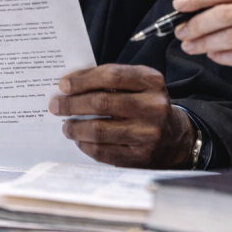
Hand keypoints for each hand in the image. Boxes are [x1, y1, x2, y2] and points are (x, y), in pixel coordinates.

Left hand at [48, 64, 194, 167]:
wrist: (176, 138)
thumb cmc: (147, 106)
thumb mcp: (139, 85)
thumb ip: (111, 82)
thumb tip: (71, 86)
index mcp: (152, 82)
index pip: (111, 75)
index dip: (83, 79)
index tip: (64, 84)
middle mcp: (153, 107)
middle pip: (102, 102)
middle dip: (72, 104)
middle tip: (56, 105)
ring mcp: (149, 133)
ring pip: (99, 130)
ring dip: (75, 127)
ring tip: (66, 125)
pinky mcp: (141, 157)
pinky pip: (103, 151)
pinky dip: (85, 145)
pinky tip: (79, 139)